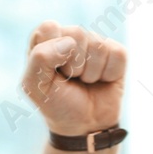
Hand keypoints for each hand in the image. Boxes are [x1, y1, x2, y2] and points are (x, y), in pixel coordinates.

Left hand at [21, 21, 126, 136]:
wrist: (83, 125)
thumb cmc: (56, 104)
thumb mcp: (35, 87)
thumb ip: (40, 59)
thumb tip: (70, 42)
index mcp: (45, 39)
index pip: (49, 28)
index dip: (52, 53)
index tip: (52, 72)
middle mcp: (70, 36)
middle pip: (77, 33)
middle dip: (73, 65)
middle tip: (70, 80)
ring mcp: (95, 42)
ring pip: (98, 45)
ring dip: (90, 73)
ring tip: (84, 82)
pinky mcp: (116, 52)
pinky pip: (117, 54)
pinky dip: (108, 74)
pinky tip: (101, 81)